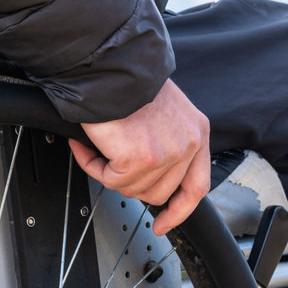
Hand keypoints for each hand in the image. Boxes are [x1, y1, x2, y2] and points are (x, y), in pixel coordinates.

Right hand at [69, 79, 210, 235]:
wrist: (107, 64)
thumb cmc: (127, 82)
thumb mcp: (167, 113)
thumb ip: (169, 143)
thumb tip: (155, 176)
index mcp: (197, 133)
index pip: (197, 187)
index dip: (179, 210)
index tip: (163, 224)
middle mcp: (188, 144)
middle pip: (160, 193)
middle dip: (131, 185)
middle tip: (112, 164)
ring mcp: (166, 154)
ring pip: (133, 190)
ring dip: (110, 173)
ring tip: (100, 146)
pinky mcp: (140, 158)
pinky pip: (111, 180)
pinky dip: (94, 165)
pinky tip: (89, 144)